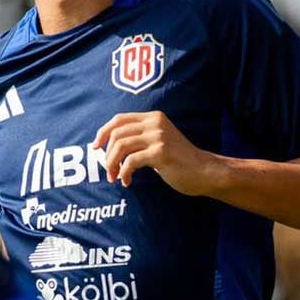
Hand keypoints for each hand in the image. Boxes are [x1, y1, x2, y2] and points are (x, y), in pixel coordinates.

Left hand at [94, 111, 219, 193]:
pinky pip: (131, 161)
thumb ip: (139, 139)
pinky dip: (124, 173)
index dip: (102, 133)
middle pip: (116, 134)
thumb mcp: (158, 142)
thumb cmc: (179, 160)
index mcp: (153, 117)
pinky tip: (127, 182)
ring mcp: (158, 136)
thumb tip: (108, 147)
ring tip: (114, 177)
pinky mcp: (160, 152)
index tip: (95, 147)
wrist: (205, 171)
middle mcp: (155, 123)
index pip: (118, 119)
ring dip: (112, 164)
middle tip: (108, 171)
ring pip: (120, 146)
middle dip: (107, 154)